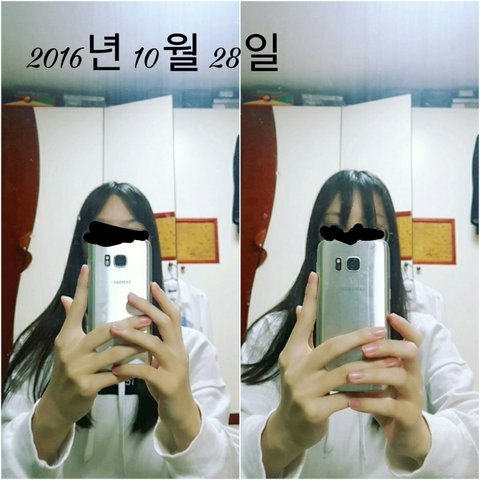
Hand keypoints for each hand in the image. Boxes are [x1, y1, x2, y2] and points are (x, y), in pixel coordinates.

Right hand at [33, 264, 149, 462]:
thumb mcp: (67, 346)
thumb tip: (66, 298)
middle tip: (147, 319)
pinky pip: (115, 374)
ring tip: (151, 341)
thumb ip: (70, 322)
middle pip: (105, 331)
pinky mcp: (88, 386)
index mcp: (67, 337)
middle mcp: (70, 351)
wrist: (58, 406)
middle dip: (128, 325)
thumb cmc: (68, 370)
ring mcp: (78, 369)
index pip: (76, 308)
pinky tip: (141, 365)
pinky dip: (129, 369)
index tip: (87, 268)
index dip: (81, 288)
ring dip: (136, 347)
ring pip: (115, 353)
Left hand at [109, 282, 200, 452]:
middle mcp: (179, 352)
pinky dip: (129, 368)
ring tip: (113, 329)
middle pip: (166, 323)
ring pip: (155, 345)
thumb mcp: (161, 362)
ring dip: (133, 335)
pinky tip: (115, 369)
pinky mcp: (168, 385)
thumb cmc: (166, 385)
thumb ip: (151, 347)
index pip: (173, 315)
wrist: (180, 414)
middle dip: (148, 308)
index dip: (163, 299)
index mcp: (177, 344)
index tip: (151, 284)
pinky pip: (147, 372)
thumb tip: (134, 329)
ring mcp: (175, 367)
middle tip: (129, 296)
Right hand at [261, 272, 393, 476]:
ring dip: (371, 367)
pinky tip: (381, 390)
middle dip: (359, 337)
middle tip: (380, 330)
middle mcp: (295, 368)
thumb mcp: (296, 364)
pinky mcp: (314, 411)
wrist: (289, 428)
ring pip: (344, 373)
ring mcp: (303, 390)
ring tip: (391, 361)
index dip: (310, 297)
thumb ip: (302, 338)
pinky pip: (347, 399)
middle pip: (331, 346)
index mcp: (292, 353)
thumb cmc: (299, 390)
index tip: (316, 275)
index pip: (303, 321)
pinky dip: (366, 394)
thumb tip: (301, 309)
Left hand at [347, 313, 430, 469]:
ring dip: (374, 374)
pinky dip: (370, 402)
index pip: (412, 338)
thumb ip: (363, 355)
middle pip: (410, 352)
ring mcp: (413, 396)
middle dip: (387, 347)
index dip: (404, 326)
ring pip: (400, 377)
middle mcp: (413, 374)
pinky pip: (391, 407)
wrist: (402, 434)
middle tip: (364, 349)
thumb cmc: (383, 396)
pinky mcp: (407, 416)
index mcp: (405, 362)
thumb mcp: (377, 374)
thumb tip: (335, 331)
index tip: (387, 315)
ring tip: (350, 376)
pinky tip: (351, 401)